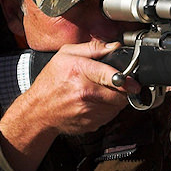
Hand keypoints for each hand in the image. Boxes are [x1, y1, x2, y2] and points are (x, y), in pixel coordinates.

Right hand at [0, 41, 138, 170]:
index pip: (112, 75)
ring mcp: (88, 111)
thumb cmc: (50, 82)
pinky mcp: (91, 123)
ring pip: (118, 105)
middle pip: (120, 93)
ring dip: (116, 99)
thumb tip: (114, 47)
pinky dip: (108, 109)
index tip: (132, 80)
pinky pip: (110, 116)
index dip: (126, 78)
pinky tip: (96, 102)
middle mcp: (84, 93)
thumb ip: (91, 48)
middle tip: (118, 84)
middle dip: (123, 88)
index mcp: (79, 72)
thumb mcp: (64, 55)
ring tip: (103, 92)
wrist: (38, 111)